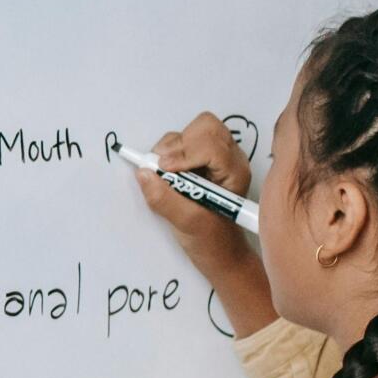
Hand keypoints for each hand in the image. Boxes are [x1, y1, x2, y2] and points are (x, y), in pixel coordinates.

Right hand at [135, 113, 255, 275]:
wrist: (219, 250)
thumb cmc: (211, 241)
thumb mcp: (187, 224)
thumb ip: (165, 200)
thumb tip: (143, 174)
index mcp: (234, 173)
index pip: (212, 146)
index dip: (186, 154)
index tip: (166, 171)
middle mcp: (229, 159)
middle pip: (206, 127)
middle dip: (180, 144)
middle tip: (164, 168)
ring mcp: (217, 156)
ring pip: (195, 129)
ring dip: (172, 146)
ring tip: (164, 171)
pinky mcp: (201, 157)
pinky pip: (184, 138)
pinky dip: (169, 149)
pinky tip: (166, 171)